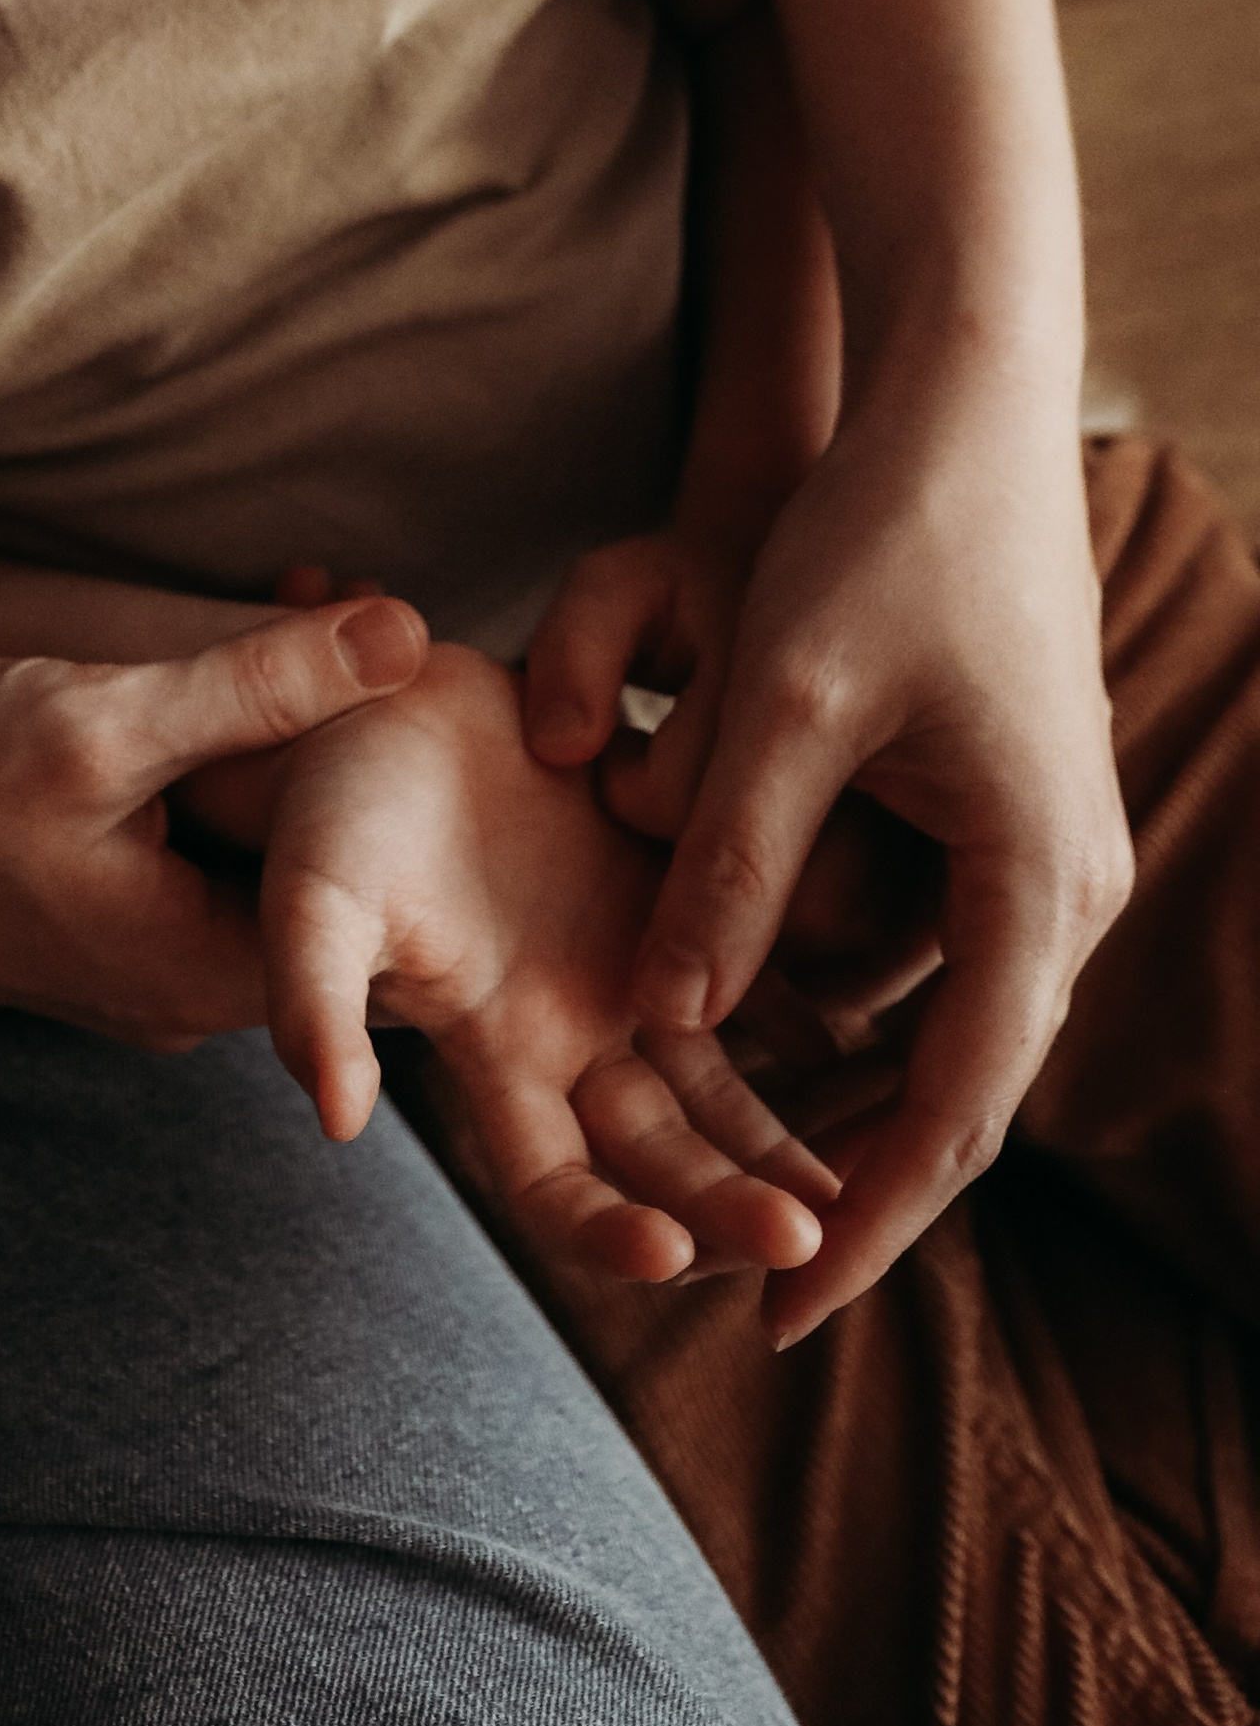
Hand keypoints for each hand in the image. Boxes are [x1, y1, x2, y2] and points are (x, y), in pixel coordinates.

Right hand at [0, 594, 426, 1051]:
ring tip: (300, 617)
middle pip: (321, 879)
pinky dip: (217, 772)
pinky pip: (194, 860)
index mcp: (207, 971)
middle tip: (357, 612)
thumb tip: (413, 638)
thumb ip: (262, 685)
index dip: (407, 781)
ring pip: (254, 858)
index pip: (380, 915)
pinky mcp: (87, 930)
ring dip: (280, 749)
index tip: (431, 678)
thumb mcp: (106, 717)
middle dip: (348, 747)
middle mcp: (180, 994)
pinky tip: (211, 681)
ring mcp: (130, 967)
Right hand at [261, 645, 833, 1286]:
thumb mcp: (313, 895)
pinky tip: (877, 1040)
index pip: (556, 1186)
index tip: (664, 1256)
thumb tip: (334, 1120)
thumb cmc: (334, 799)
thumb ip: (312, 998)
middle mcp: (573, 1036)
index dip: (605, 1236)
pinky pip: (763, 975)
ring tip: (863, 1184)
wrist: (388, 698)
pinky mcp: (678, 897)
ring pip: (728, 1090)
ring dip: (787, 1144)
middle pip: (665, 1163)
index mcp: (492, 1052)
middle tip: (809, 1236)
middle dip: (730, 1210)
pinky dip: (815, 1017)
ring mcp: (634, 971)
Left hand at [523, 386, 1130, 1335]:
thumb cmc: (882, 535)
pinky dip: (853, 1000)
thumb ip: (728, 866)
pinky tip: (753, 1025)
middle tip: (748, 1283)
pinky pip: (932, 942)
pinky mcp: (1004, 801)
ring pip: (941, 1017)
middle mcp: (1060, 883)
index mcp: (1030, 881)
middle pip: (961, 1088)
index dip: (867, 1226)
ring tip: (735, 1177)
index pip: (955, 1113)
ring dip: (851, 1095)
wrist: (968, 403)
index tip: (778, 1322)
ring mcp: (1043, 844)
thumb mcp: (789, 703)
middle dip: (859, 1188)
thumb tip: (664, 1020)